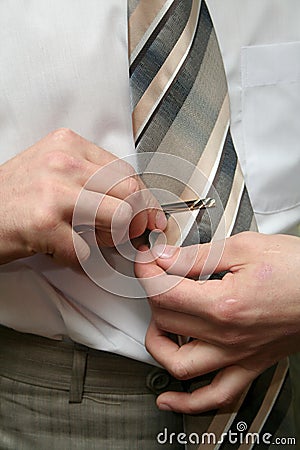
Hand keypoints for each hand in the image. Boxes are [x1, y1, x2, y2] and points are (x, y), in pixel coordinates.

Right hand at [0, 128, 165, 265]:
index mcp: (69, 145)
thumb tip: (132, 201)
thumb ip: (91, 179)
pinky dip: (85, 262)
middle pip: (130, 193)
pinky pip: (88, 251)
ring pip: (119, 219)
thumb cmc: (13, 196)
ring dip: (113, 241)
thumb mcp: (53, 171)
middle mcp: (64, 163)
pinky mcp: (44, 224)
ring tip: (94, 243)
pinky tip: (70, 255)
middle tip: (131, 236)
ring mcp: (54, 192)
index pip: (127, 172)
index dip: (143, 200)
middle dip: (137, 222)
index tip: (149, 216)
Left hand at [135, 231, 299, 413]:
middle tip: (155, 276)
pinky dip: (188, 403)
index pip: (163, 292)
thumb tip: (166, 257)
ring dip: (157, 344)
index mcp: (224, 304)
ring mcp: (238, 355)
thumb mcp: (245, 247)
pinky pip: (216, 396)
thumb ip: (198, 256)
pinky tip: (170, 399)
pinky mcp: (250, 364)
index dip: (146, 272)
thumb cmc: (299, 270)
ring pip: (180, 365)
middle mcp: (229, 335)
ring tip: (156, 324)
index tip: (146, 261)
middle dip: (151, 294)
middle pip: (166, 321)